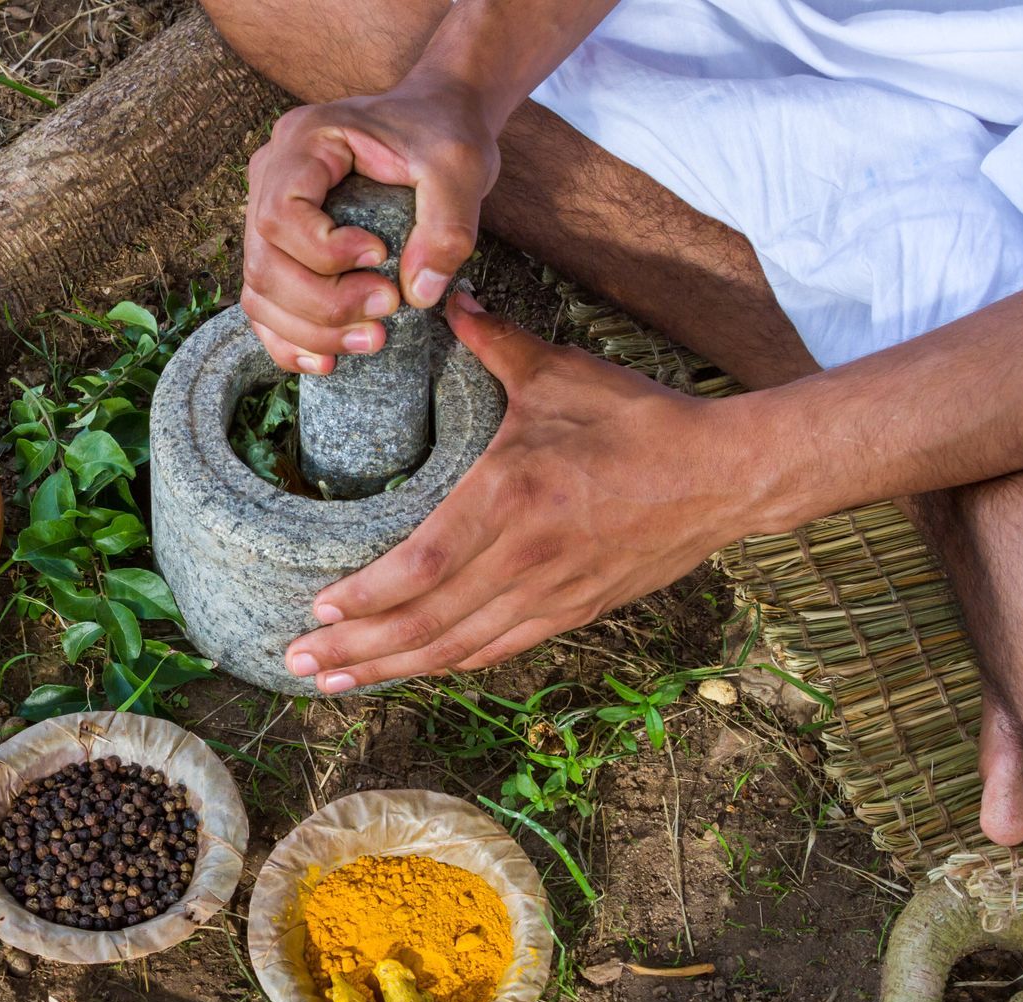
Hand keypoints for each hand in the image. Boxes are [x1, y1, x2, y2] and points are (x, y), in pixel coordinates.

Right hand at [242, 83, 499, 374]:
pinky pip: (265, 303)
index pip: (280, 215)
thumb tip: (418, 294)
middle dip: (323, 305)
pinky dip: (290, 338)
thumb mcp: (460, 168)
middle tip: (386, 313)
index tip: (382, 257)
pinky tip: (327, 360)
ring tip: (372, 340)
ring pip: (259, 291)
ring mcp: (266, 211)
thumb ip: (447, 226)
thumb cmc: (442, 134)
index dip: (324, 254)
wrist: (435, 118)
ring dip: (310, 331)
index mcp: (304, 140)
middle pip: (264, 262)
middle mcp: (271, 173)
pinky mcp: (281, 246)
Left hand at [284, 294, 760, 692]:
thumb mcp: (561, 374)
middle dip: (355, 649)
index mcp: (513, 497)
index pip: (422, 565)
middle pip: (426, 622)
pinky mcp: (573, 613)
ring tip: (332, 680)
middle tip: (296, 662)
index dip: (366, 598)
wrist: (726, 476)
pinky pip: (496, 650)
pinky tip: (410, 670)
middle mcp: (527, 559)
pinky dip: (447, 663)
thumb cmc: (642, 421)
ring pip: (456, 649)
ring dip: (390, 669)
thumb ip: (493, 343)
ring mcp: (552, 595)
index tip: (317, 609)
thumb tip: (445, 301)